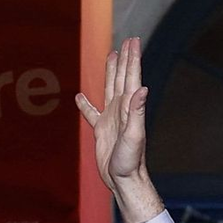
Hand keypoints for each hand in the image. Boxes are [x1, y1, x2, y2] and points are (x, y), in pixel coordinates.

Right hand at [75, 37, 162, 222]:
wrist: (124, 182)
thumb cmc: (130, 163)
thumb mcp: (134, 136)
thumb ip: (136, 112)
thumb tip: (141, 89)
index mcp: (129, 109)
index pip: (131, 78)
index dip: (132, 59)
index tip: (133, 40)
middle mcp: (121, 111)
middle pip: (122, 78)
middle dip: (125, 59)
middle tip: (127, 41)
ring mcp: (111, 120)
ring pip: (109, 89)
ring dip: (110, 72)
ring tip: (111, 56)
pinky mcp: (102, 132)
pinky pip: (91, 114)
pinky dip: (86, 105)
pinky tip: (80, 98)